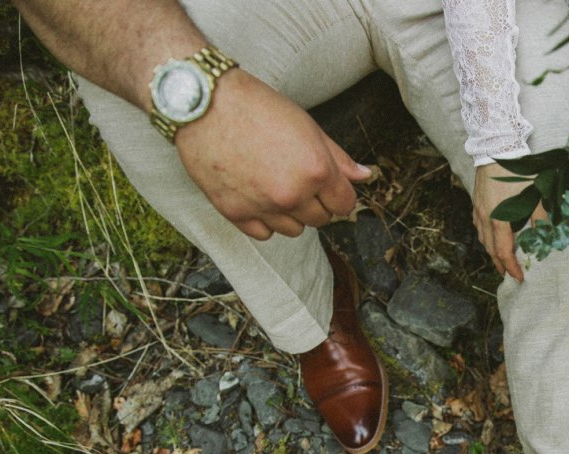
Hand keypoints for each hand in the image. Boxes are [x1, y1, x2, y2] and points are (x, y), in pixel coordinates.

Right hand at [174, 69, 372, 239]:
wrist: (203, 103)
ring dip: (292, 214)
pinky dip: (265, 221)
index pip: (345, 205)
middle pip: (321, 219)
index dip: (339, 195)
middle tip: (298, 178)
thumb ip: (339, 158)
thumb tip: (365, 176)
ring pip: (294, 230)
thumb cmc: (257, 108)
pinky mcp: (235, 213)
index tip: (329, 186)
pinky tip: (258, 197)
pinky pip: (264, 234)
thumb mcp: (307, 126)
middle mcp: (293, 194)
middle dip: (316, 203)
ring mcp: (263, 207)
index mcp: (316, 171)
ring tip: (276, 185)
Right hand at [472, 162, 547, 282]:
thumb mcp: (535, 193)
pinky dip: (485, 236)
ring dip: (492, 251)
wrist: (496, 147)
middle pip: (490, 249)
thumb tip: (547, 233)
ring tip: (501, 259)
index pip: (504, 252)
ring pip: (482, 238)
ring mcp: (478, 210)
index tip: (518, 278)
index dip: (511, 267)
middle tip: (508, 274)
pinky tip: (492, 236)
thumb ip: (541, 215)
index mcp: (499, 220)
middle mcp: (485, 218)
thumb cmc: (517, 170)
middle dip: (500, 264)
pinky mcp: (476, 201)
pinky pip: (478, 226)